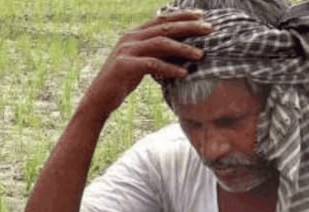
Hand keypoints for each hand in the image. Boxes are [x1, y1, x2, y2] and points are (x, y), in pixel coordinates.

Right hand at [85, 10, 212, 115]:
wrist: (98, 99)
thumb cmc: (121, 82)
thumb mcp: (140, 64)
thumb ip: (156, 54)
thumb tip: (182, 53)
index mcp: (134, 34)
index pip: (162, 19)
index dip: (182, 16)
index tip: (202, 16)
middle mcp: (130, 38)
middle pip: (164, 27)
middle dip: (189, 27)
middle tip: (210, 29)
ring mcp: (126, 51)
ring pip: (160, 43)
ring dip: (183, 48)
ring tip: (201, 54)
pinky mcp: (125, 66)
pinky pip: (152, 64)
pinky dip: (170, 68)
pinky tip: (184, 73)